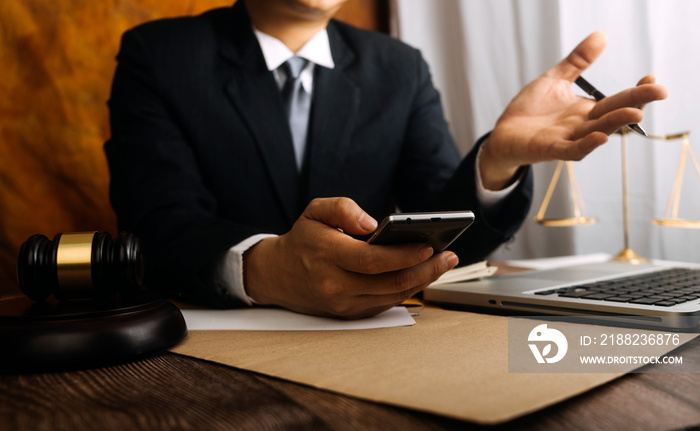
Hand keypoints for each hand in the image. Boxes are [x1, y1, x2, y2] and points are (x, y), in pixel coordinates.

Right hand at [243, 197, 458, 318]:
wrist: (277, 275)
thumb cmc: (302, 240)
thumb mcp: (314, 211)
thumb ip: (342, 208)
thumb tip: (372, 223)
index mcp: (327, 256)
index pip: (372, 260)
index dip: (404, 255)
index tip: (429, 245)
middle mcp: (335, 285)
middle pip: (390, 283)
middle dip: (425, 270)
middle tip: (448, 256)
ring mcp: (343, 304)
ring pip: (392, 296)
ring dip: (422, 281)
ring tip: (442, 263)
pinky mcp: (350, 314)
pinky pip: (385, 303)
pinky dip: (407, 290)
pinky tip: (422, 274)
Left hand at [480, 31, 667, 189]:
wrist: (503, 134)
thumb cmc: (530, 110)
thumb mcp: (555, 80)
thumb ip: (577, 61)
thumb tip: (601, 36)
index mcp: (586, 111)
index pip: (617, 101)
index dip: (635, 92)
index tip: (651, 77)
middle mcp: (582, 126)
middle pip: (613, 115)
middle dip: (636, 104)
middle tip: (659, 91)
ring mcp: (568, 139)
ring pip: (598, 132)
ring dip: (615, 123)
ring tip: (635, 113)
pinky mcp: (550, 149)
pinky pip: (572, 150)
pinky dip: (587, 145)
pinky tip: (600, 138)